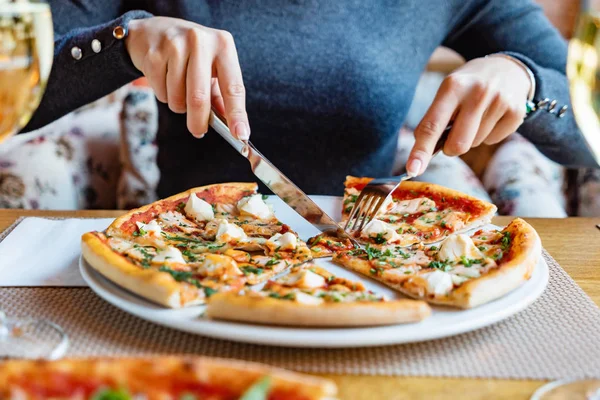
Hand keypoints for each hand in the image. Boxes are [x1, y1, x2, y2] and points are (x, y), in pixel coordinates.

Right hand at [125, 17, 248, 138]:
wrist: (152, 31)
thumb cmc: (189, 53)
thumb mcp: (211, 66)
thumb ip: (221, 95)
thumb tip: (229, 125)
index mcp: (223, 45)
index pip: (233, 87)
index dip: (237, 114)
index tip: (241, 135)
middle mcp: (200, 41)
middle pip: (200, 97)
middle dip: (199, 122)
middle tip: (198, 131)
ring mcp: (175, 45)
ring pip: (178, 99)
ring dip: (179, 105)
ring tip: (179, 89)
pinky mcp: (154, 54)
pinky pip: (161, 92)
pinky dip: (164, 95)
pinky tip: (164, 79)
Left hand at [406, 56, 530, 175]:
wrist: (507, 67)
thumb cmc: (467, 86)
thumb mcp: (448, 91)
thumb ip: (434, 120)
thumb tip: (421, 155)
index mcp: (453, 86)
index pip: (432, 126)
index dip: (420, 151)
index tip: (412, 170)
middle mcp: (477, 92)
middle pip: (457, 145)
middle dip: (450, 147)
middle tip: (454, 131)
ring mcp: (499, 102)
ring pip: (474, 144)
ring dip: (471, 137)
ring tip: (477, 114)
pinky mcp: (516, 112)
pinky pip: (492, 141)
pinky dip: (488, 134)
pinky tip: (492, 116)